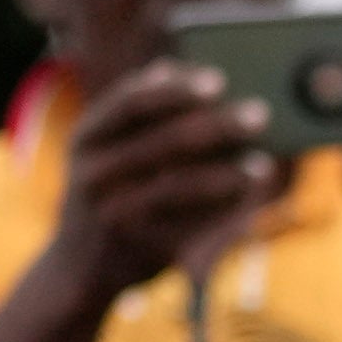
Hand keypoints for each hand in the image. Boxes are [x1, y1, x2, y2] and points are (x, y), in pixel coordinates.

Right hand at [53, 60, 279, 303]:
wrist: (78, 269)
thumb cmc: (105, 194)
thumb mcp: (104, 150)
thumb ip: (135, 115)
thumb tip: (175, 72)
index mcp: (86, 138)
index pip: (133, 102)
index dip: (178, 90)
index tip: (219, 81)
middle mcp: (93, 174)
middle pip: (166, 140)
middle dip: (220, 125)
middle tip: (260, 114)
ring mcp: (115, 213)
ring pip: (182, 185)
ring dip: (230, 171)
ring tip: (263, 164)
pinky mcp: (140, 246)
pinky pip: (192, 224)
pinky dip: (226, 208)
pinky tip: (250, 197)